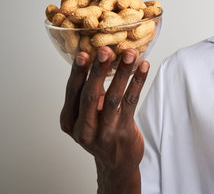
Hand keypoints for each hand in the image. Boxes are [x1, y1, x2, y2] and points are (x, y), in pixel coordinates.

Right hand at [60, 47, 147, 193]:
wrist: (117, 162)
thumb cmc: (102, 130)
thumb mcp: (88, 114)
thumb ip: (89, 92)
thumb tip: (98, 56)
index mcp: (70, 121)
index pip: (72, 92)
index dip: (78, 72)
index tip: (83, 52)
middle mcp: (84, 128)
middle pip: (89, 95)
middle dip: (98, 70)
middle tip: (106, 50)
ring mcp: (104, 132)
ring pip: (112, 98)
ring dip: (122, 73)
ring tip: (130, 54)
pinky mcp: (123, 132)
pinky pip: (131, 102)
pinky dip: (137, 82)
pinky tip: (143, 67)